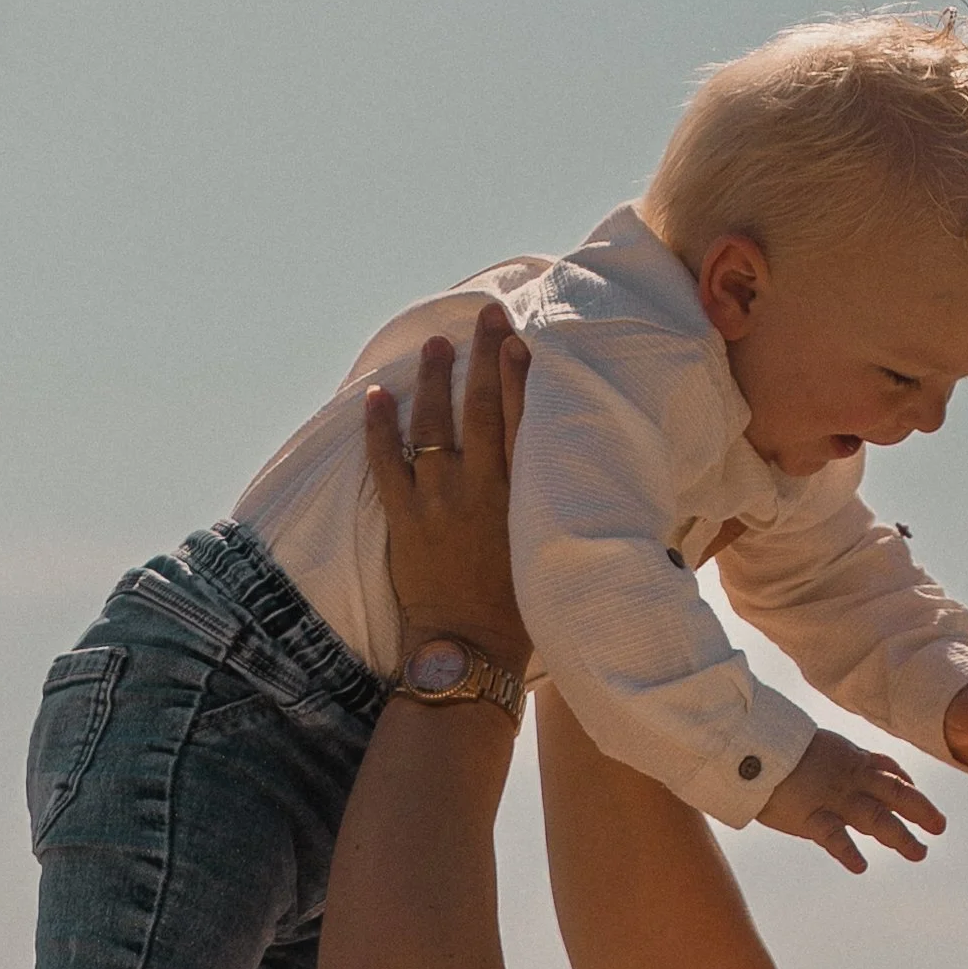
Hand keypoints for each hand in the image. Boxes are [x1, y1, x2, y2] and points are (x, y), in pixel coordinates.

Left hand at [364, 303, 532, 676]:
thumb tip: (592, 505)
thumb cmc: (520, 614)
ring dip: (433, 379)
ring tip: (435, 345)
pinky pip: (385, 461)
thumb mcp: (551, 556)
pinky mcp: (404, 518)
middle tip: (486, 316)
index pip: (522, 422)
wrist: (469, 652)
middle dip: (484, 357)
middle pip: (481, 408)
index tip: (521, 340)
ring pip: (433, 424)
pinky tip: (375, 396)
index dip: (521, 377)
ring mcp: (439, 501)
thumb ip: (561, 517)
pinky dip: (378, 427)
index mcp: (522, 499)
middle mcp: (481, 490)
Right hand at [756, 730, 946, 875]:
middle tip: (940, 828)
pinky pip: (833, 836)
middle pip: (894, 793)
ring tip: (918, 854)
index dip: (905, 780)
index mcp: (848, 759)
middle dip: (919, 809)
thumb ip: (833, 760)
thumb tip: (842, 768)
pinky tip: (861, 867)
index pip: (886, 767)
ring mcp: (832, 797)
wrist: (747, 745)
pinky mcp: (809, 815)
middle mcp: (848, 778)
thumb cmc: (773, 748)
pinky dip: (847, 852)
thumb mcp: (813, 746)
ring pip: (875, 817)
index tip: (915, 790)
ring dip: (899, 837)